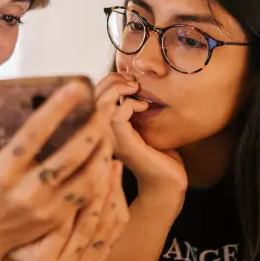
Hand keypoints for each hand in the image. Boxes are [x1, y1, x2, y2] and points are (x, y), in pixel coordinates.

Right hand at [0, 81, 114, 260]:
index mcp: (2, 170)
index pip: (33, 134)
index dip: (56, 109)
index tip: (76, 87)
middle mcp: (25, 190)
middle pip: (69, 156)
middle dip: (92, 129)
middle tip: (105, 107)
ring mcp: (44, 207)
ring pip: (86, 178)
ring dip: (102, 152)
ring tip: (109, 129)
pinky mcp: (57, 219)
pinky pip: (88, 195)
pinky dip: (102, 174)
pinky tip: (106, 156)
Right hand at [95, 73, 186, 196]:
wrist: (168, 181)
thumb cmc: (158, 152)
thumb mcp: (141, 123)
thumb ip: (132, 107)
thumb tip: (131, 81)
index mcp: (103, 127)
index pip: (91, 96)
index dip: (106, 81)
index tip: (129, 79)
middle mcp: (103, 133)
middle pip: (92, 96)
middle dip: (111, 80)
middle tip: (132, 81)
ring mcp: (112, 140)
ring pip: (101, 104)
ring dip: (118, 89)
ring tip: (135, 87)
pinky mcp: (126, 145)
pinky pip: (117, 116)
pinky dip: (130, 104)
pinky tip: (143, 106)